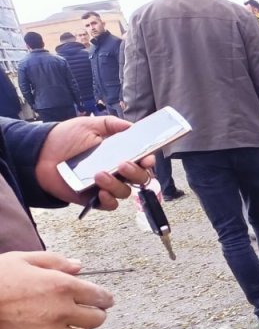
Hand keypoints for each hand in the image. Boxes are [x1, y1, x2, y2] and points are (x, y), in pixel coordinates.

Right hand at [0, 252, 112, 328]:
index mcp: (62, 286)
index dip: (104, 298)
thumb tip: (78, 266)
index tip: (104, 300)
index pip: (99, 296)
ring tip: (68, 328)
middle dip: (93, 315)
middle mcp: (61, 311)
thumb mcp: (21, 260)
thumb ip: (54, 261)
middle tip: (84, 313)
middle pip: (97, 320)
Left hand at [34, 116, 152, 208]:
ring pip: (125, 192)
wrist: (40, 154)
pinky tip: (101, 192)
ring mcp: (106, 186)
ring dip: (116, 185)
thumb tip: (132, 127)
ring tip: (99, 174)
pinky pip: (110, 205)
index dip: (149, 160)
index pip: (143, 160)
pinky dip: (109, 200)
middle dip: (136, 173)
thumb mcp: (89, 125)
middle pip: (140, 178)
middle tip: (123, 165)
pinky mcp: (94, 198)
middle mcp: (117, 171)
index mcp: (120, 153)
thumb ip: (111, 124)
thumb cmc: (64, 138)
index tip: (147, 158)